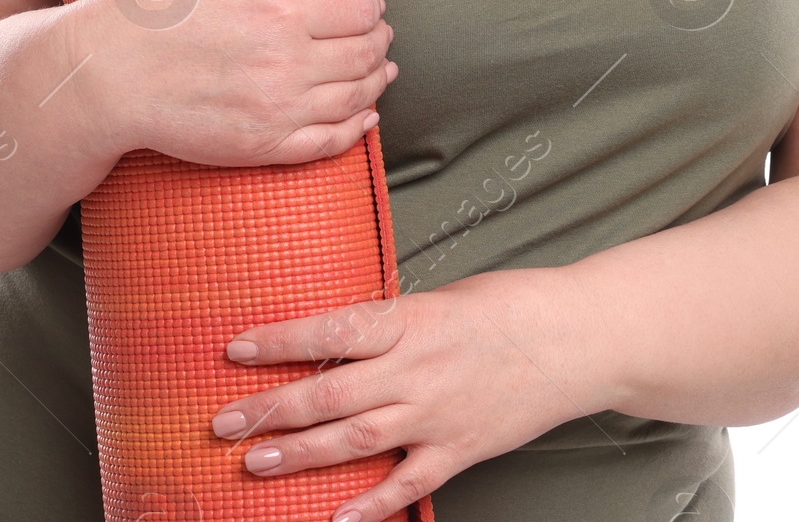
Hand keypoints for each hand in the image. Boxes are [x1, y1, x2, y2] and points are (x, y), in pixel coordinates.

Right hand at [62, 0, 397, 167]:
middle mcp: (287, 64)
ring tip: (382, 70)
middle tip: (380, 34)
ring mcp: (277, 111)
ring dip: (377, 81)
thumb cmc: (147, 5)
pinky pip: (328, 143)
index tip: (371, 4)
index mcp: (279, 10)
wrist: (101, 77)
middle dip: (380, 42)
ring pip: (354, 97)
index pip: (358, 11)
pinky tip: (365, 117)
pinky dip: (357, 129)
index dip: (373, 7)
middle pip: (364, 54)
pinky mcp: (261, 147)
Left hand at [207, 267, 602, 521]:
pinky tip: (336, 518)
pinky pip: (407, 483)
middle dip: (271, 408)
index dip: (279, 341)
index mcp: (410, 321)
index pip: (330, 331)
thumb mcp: (441, 298)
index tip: (236, 348)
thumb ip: (392, 322)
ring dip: (301, 452)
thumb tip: (340, 335)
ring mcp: (436, 415)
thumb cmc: (511, 307)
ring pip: (355, 439)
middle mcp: (416, 370)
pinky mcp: (458, 450)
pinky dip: (370, 504)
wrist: (575, 339)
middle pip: (329, 394)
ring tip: (256, 462)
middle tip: (224, 422)